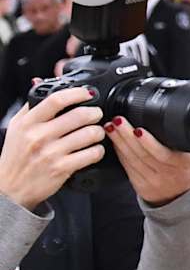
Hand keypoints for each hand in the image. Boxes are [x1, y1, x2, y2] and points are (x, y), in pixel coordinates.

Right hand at [0, 87, 106, 211]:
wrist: (10, 188)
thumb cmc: (15, 157)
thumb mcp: (17, 128)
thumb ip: (30, 105)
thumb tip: (39, 81)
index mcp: (28, 123)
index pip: (56, 99)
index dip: (77, 93)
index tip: (88, 93)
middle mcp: (39, 136)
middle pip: (79, 115)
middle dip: (95, 113)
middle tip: (96, 114)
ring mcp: (51, 153)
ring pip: (90, 134)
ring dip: (99, 131)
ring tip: (96, 132)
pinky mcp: (62, 168)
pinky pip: (92, 154)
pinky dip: (98, 150)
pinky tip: (94, 150)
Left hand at [107, 120, 189, 206]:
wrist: (180, 193)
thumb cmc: (184, 167)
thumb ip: (180, 140)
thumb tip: (166, 118)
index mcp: (183, 164)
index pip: (163, 154)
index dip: (149, 142)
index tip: (138, 129)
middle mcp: (167, 174)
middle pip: (143, 154)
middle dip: (127, 136)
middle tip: (118, 121)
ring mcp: (153, 181)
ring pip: (132, 160)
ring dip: (119, 142)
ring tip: (110, 127)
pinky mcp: (140, 185)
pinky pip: (127, 167)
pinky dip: (119, 153)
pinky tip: (114, 142)